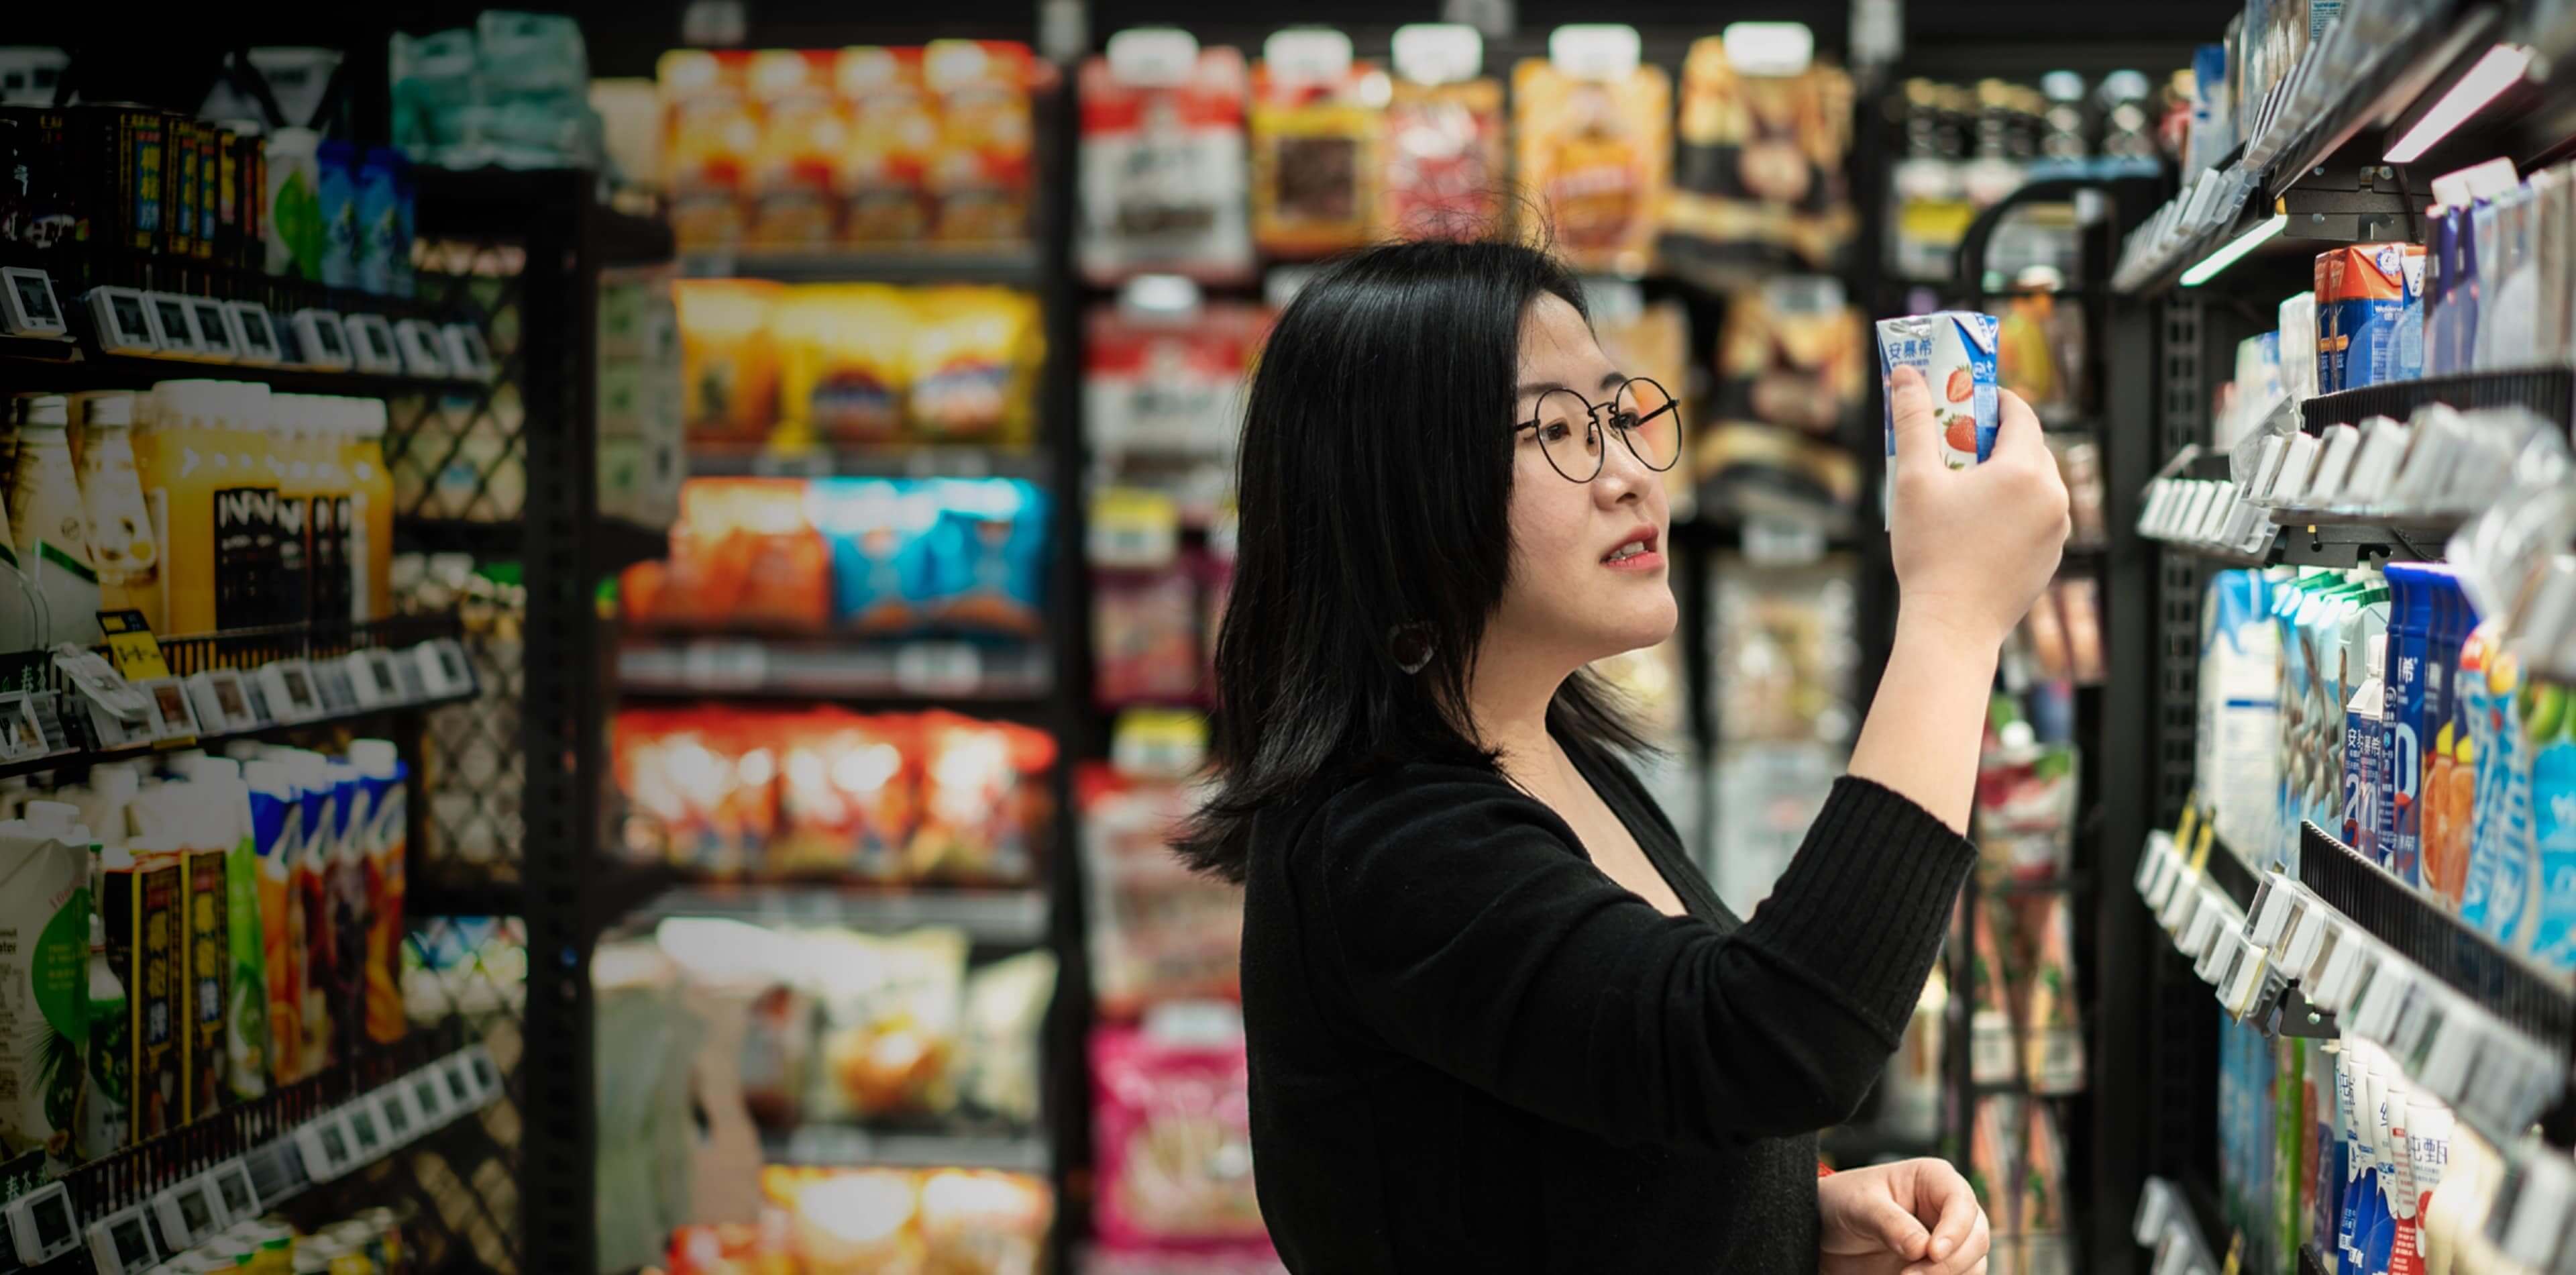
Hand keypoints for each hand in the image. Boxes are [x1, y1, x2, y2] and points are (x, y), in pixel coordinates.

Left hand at [1818, 1158, 1990, 1274]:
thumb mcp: (1859, 1205)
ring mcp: (1948, 1240)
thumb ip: (1890, 1223)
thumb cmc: (1844, 1203)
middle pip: (1976, 1238)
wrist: (1828, 1231)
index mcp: (1933, 1179)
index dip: (1955, 1229)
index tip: (1933, 1253)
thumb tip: (1922, 1248)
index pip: (1961, 1201)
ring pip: (1973, 1264)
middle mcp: (1948, 1209)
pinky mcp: (1941, 1267)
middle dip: (1949, 1263)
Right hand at [1887, 364, 2069, 648]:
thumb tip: (1905, 376)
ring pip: (2036, 483)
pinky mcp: (2053, 556)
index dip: (1993, 400)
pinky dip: (2014, 508)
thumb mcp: (1914, 481)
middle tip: (1959, 442)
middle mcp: (2052, 496)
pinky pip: (2037, 516)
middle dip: (1997, 439)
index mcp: (2024, 471)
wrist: (1952, 626)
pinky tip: (1979, 522)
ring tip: (1966, 485)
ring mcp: (2058, 529)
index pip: (2021, 414)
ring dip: (2006, 474)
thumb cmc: (1931, 554)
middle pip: (2030, 447)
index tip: (1968, 399)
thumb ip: (1913, 423)